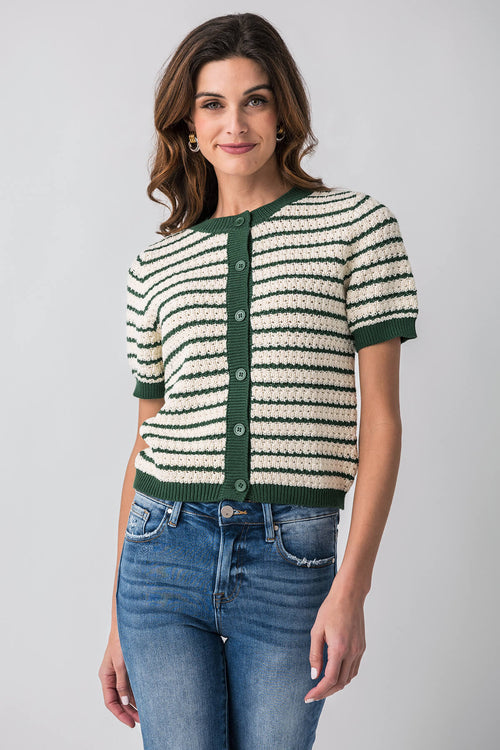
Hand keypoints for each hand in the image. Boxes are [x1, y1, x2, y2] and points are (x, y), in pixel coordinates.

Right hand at [98, 631, 139, 727]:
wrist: (129, 623)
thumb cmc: (121, 639)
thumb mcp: (121, 663)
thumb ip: (122, 682)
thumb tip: (124, 701)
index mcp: (106, 676)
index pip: (110, 701)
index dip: (120, 714)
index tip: (131, 723)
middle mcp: (112, 676)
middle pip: (119, 700)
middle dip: (129, 711)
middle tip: (142, 720)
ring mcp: (121, 672)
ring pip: (126, 693)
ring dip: (135, 703)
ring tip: (147, 712)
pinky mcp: (129, 667)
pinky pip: (132, 684)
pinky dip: (138, 692)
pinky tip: (147, 698)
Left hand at [304, 581, 365, 701]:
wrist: (349, 596)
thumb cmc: (330, 609)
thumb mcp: (316, 631)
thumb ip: (315, 655)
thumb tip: (314, 675)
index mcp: (339, 648)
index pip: (330, 679)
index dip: (319, 691)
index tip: (308, 696)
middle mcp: (352, 652)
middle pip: (340, 683)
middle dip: (326, 692)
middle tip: (313, 695)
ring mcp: (359, 650)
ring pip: (348, 678)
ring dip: (336, 686)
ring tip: (322, 687)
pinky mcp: (362, 647)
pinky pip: (354, 669)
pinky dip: (344, 676)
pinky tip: (334, 674)